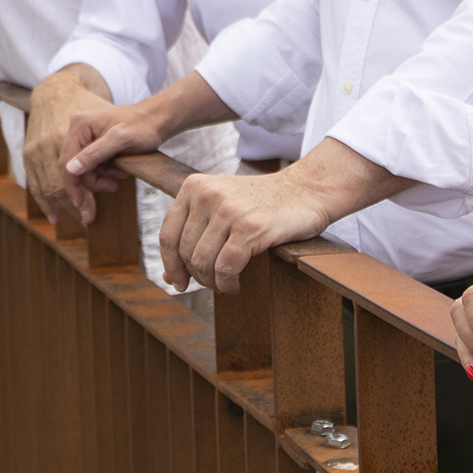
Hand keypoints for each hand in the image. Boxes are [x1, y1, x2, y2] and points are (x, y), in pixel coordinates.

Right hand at [22, 73, 113, 224]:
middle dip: (75, 202)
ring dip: (62, 202)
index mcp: (67, 133)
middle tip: (90, 216)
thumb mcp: (108, 128)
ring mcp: (35, 147)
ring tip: (80, 212)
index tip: (90, 211)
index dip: (80, 195)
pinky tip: (53, 214)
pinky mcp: (29, 152)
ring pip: (44, 186)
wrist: (61, 88)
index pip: (69, 174)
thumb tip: (85, 179)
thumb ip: (97, 153)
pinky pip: (34, 181)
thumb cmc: (90, 106)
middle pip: (56, 183)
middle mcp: (46, 142)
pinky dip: (43, 199)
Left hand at [159, 167, 328, 293]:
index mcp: (194, 186)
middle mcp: (207, 195)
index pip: (168, 235)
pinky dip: (227, 283)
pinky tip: (235, 285)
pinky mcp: (250, 227)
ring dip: (212, 283)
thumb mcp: (220, 206)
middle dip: (197, 276)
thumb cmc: (261, 204)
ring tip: (225, 284)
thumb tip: (168, 278)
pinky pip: (225, 268)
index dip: (170, 265)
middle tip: (212, 284)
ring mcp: (229, 210)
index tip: (177, 282)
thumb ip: (193, 235)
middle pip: (186, 253)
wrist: (305, 191)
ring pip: (203, 263)